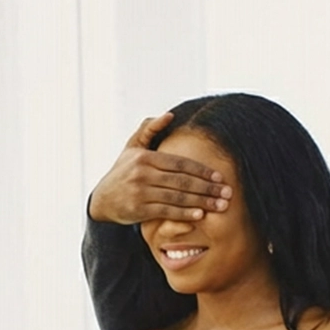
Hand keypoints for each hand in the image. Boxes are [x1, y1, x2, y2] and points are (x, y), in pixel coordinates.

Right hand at [88, 112, 230, 224]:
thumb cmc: (122, 172)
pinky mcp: (138, 210)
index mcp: (145, 157)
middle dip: (207, 188)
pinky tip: (200, 215)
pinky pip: (166, 211)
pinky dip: (184, 213)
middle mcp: (142, 173)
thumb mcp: (132, 148)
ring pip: (177, 197)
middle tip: (227, 193)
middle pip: (182, 181)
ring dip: (201, 202)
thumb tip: (169, 115)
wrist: (102, 200)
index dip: (202, 170)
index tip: (220, 177)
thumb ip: (149, 130)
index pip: (180, 163)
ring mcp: (140, 192)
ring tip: (220, 206)